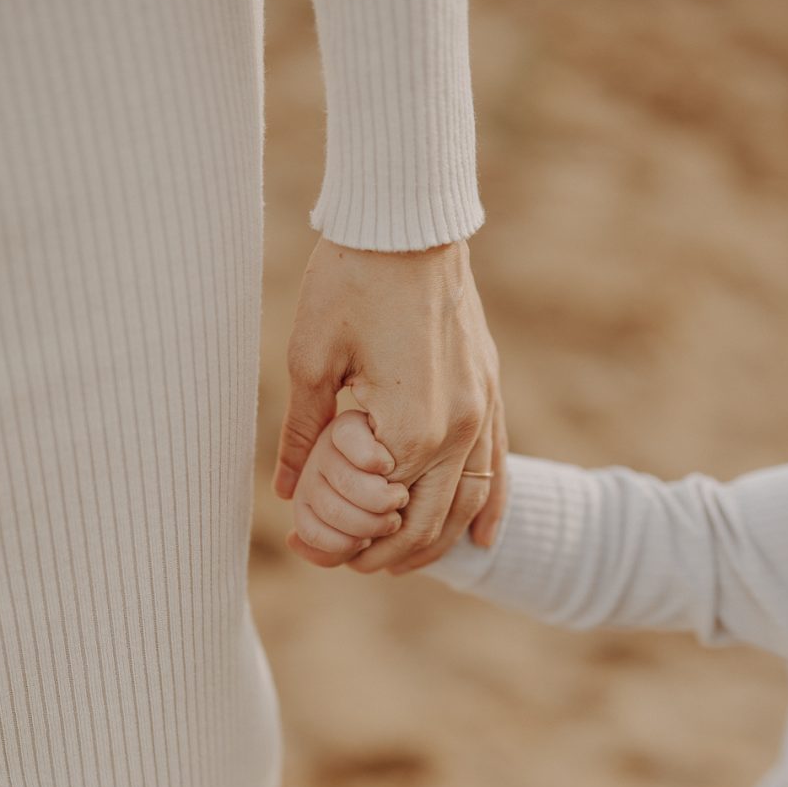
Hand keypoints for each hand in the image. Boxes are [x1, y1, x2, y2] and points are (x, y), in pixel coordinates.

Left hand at [274, 236, 506, 572]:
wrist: (407, 222)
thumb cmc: (349, 282)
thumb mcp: (309, 361)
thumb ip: (305, 435)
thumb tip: (289, 492)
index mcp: (407, 429)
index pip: (377, 512)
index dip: (342, 538)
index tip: (308, 547)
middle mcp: (456, 431)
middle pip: (426, 522)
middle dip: (385, 555)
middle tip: (347, 564)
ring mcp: (482, 412)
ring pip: (466, 505)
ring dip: (434, 545)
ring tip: (397, 564)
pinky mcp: (491, 391)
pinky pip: (497, 466)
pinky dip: (489, 508)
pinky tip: (481, 540)